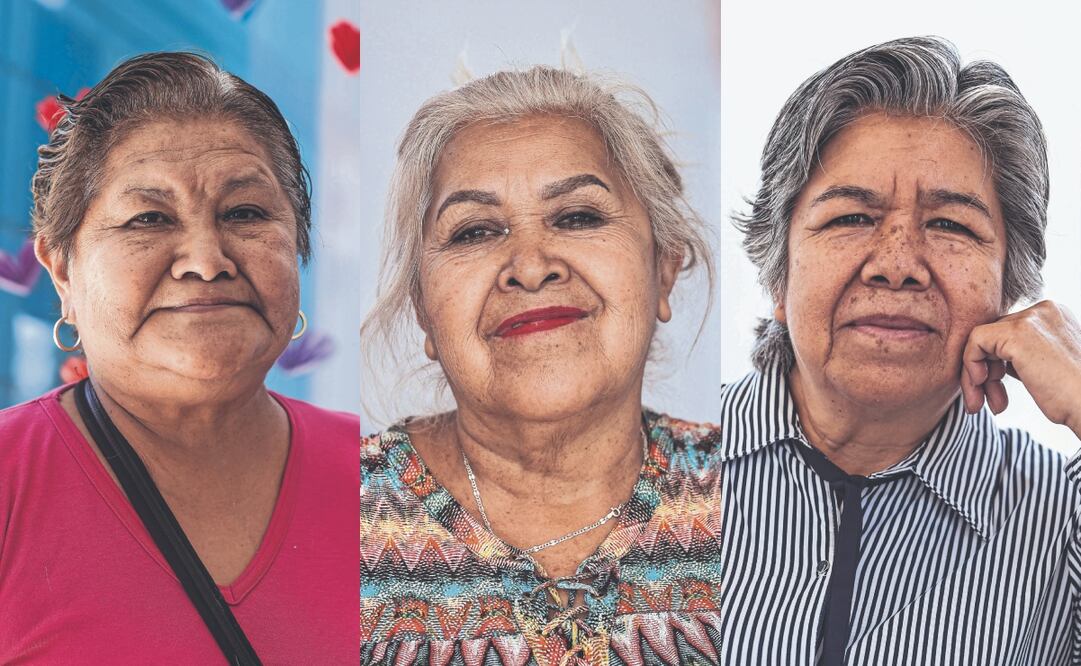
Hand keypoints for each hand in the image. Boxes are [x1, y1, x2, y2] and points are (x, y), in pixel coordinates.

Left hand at [961, 300, 1080, 438]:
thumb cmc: (1074, 398)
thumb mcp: (1048, 368)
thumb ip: (1023, 356)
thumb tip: (991, 361)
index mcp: (1055, 316)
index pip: (1007, 332)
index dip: (996, 364)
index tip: (995, 390)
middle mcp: (1045, 310)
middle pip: (993, 335)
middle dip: (985, 371)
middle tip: (986, 400)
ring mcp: (1032, 319)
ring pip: (981, 339)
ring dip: (974, 375)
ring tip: (978, 403)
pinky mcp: (1017, 333)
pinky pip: (976, 341)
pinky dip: (970, 364)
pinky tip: (981, 384)